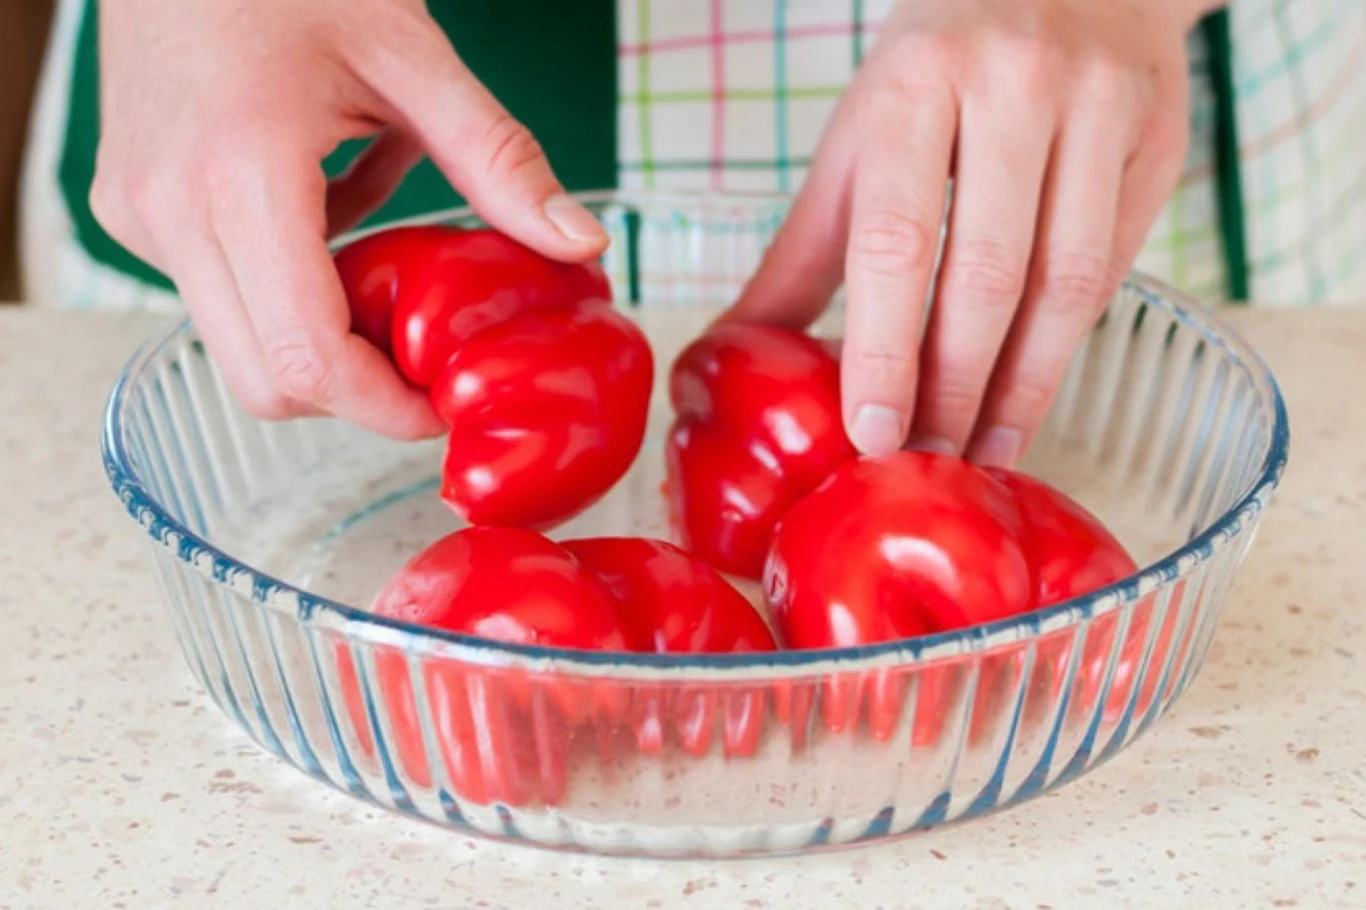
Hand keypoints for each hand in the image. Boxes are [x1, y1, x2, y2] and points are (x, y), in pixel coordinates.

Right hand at [91, 0, 607, 437]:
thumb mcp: (411, 56)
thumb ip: (499, 161)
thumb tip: (580, 243)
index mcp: (240, 175)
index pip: (307, 362)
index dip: (384, 408)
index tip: (442, 405)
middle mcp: (170, 212)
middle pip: (267, 383)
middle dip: (354, 389)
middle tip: (423, 354)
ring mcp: (139, 217)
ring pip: (239, 346)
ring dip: (320, 332)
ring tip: (371, 251)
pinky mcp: (132, 212)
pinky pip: (218, 294)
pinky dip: (284, 285)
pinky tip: (321, 213)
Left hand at [728, 0, 1208, 464]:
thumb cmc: (939, 70)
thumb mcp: (859, 140)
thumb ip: (805, 251)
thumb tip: (735, 350)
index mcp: (916, 84)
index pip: (896, 240)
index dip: (884, 351)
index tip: (871, 434)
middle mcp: (1014, 86)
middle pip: (987, 274)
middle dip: (954, 388)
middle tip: (926, 460)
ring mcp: (1098, 108)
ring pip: (1068, 283)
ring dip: (1022, 388)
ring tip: (982, 451)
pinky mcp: (1158, 137)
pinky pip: (1116, 267)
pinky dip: (1069, 346)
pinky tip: (1031, 395)